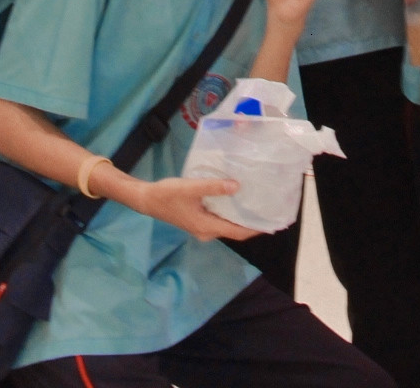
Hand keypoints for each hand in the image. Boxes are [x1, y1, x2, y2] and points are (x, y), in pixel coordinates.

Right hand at [134, 177, 259, 240]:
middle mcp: (207, 231)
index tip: (272, 223)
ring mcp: (202, 226)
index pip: (238, 232)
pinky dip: (230, 211)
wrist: (147, 200)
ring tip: (256, 201)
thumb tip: (237, 186)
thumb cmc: (168, 195)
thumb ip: (213, 187)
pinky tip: (235, 198)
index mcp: (207, 227)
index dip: (255, 229)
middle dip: (251, 222)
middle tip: (268, 208)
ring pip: (227, 224)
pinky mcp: (198, 219)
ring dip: (240, 216)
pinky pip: (219, 218)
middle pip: (234, 230)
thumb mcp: (191, 189)